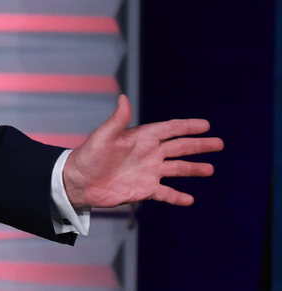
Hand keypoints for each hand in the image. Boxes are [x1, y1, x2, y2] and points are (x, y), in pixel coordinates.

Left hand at [63, 94, 222, 208]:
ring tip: (210, 169)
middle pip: (179, 147)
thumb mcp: (104, 136)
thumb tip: (124, 97)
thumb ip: (117, 120)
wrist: (78, 181)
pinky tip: (190, 199)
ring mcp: (148, 171)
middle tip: (219, 143)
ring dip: (193, 169)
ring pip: (177, 169)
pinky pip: (165, 193)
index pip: (169, 129)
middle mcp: (148, 153)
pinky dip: (178, 196)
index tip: (205, 124)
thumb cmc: (89, 155)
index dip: (187, 126)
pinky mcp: (144, 189)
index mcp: (141, 137)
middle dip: (199, 145)